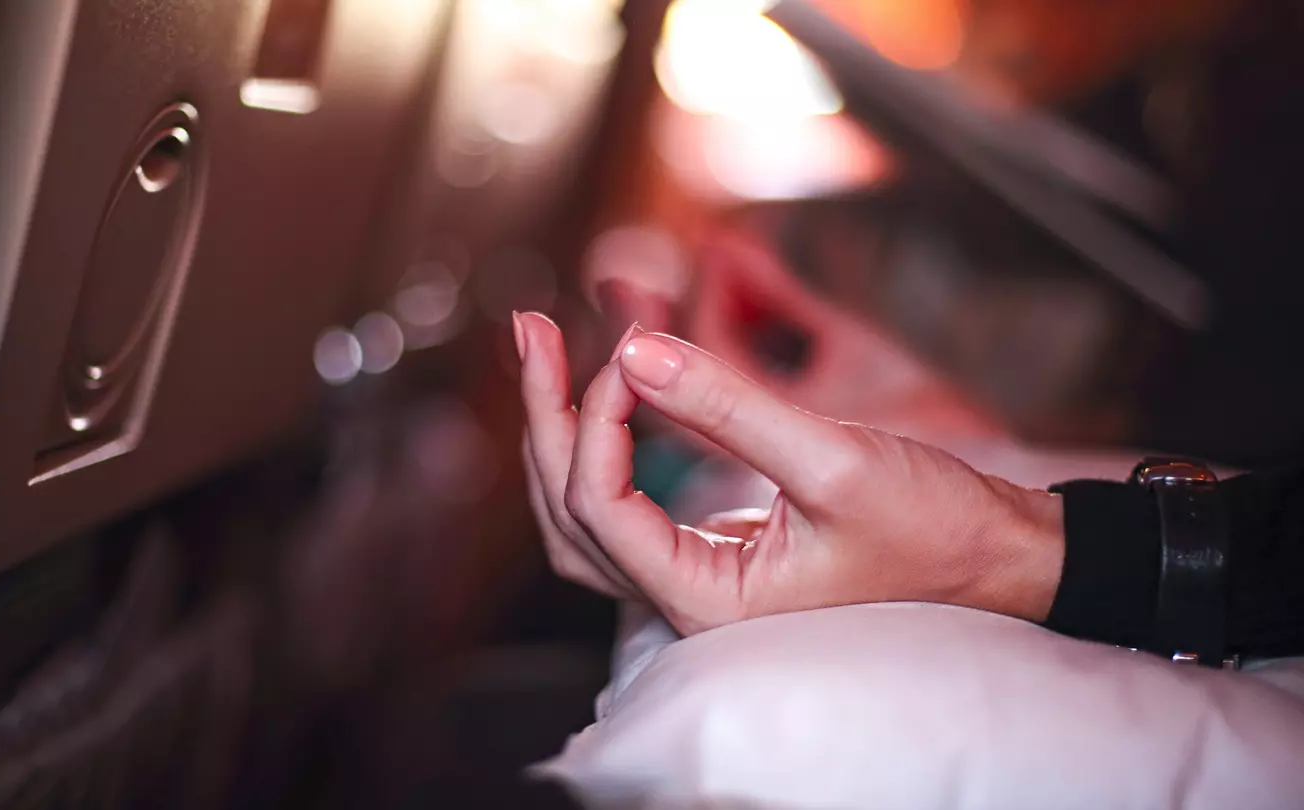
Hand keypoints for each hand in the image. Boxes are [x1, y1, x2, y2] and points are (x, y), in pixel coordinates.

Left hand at [515, 312, 1064, 635]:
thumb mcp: (836, 462)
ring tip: (547, 345)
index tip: (631, 347)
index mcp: (708, 599)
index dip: (598, 418)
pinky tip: (609, 381)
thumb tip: (634, 349)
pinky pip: (628, 499)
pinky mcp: (715, 547)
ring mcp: (697, 575)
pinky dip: (606, 439)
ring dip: (563, 428)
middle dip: (545, 415)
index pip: (599, 507)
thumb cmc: (936, 528)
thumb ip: (729, 407)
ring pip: (586, 512)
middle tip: (530, 325)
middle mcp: (688, 598)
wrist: (998, 555)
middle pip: (568, 513)